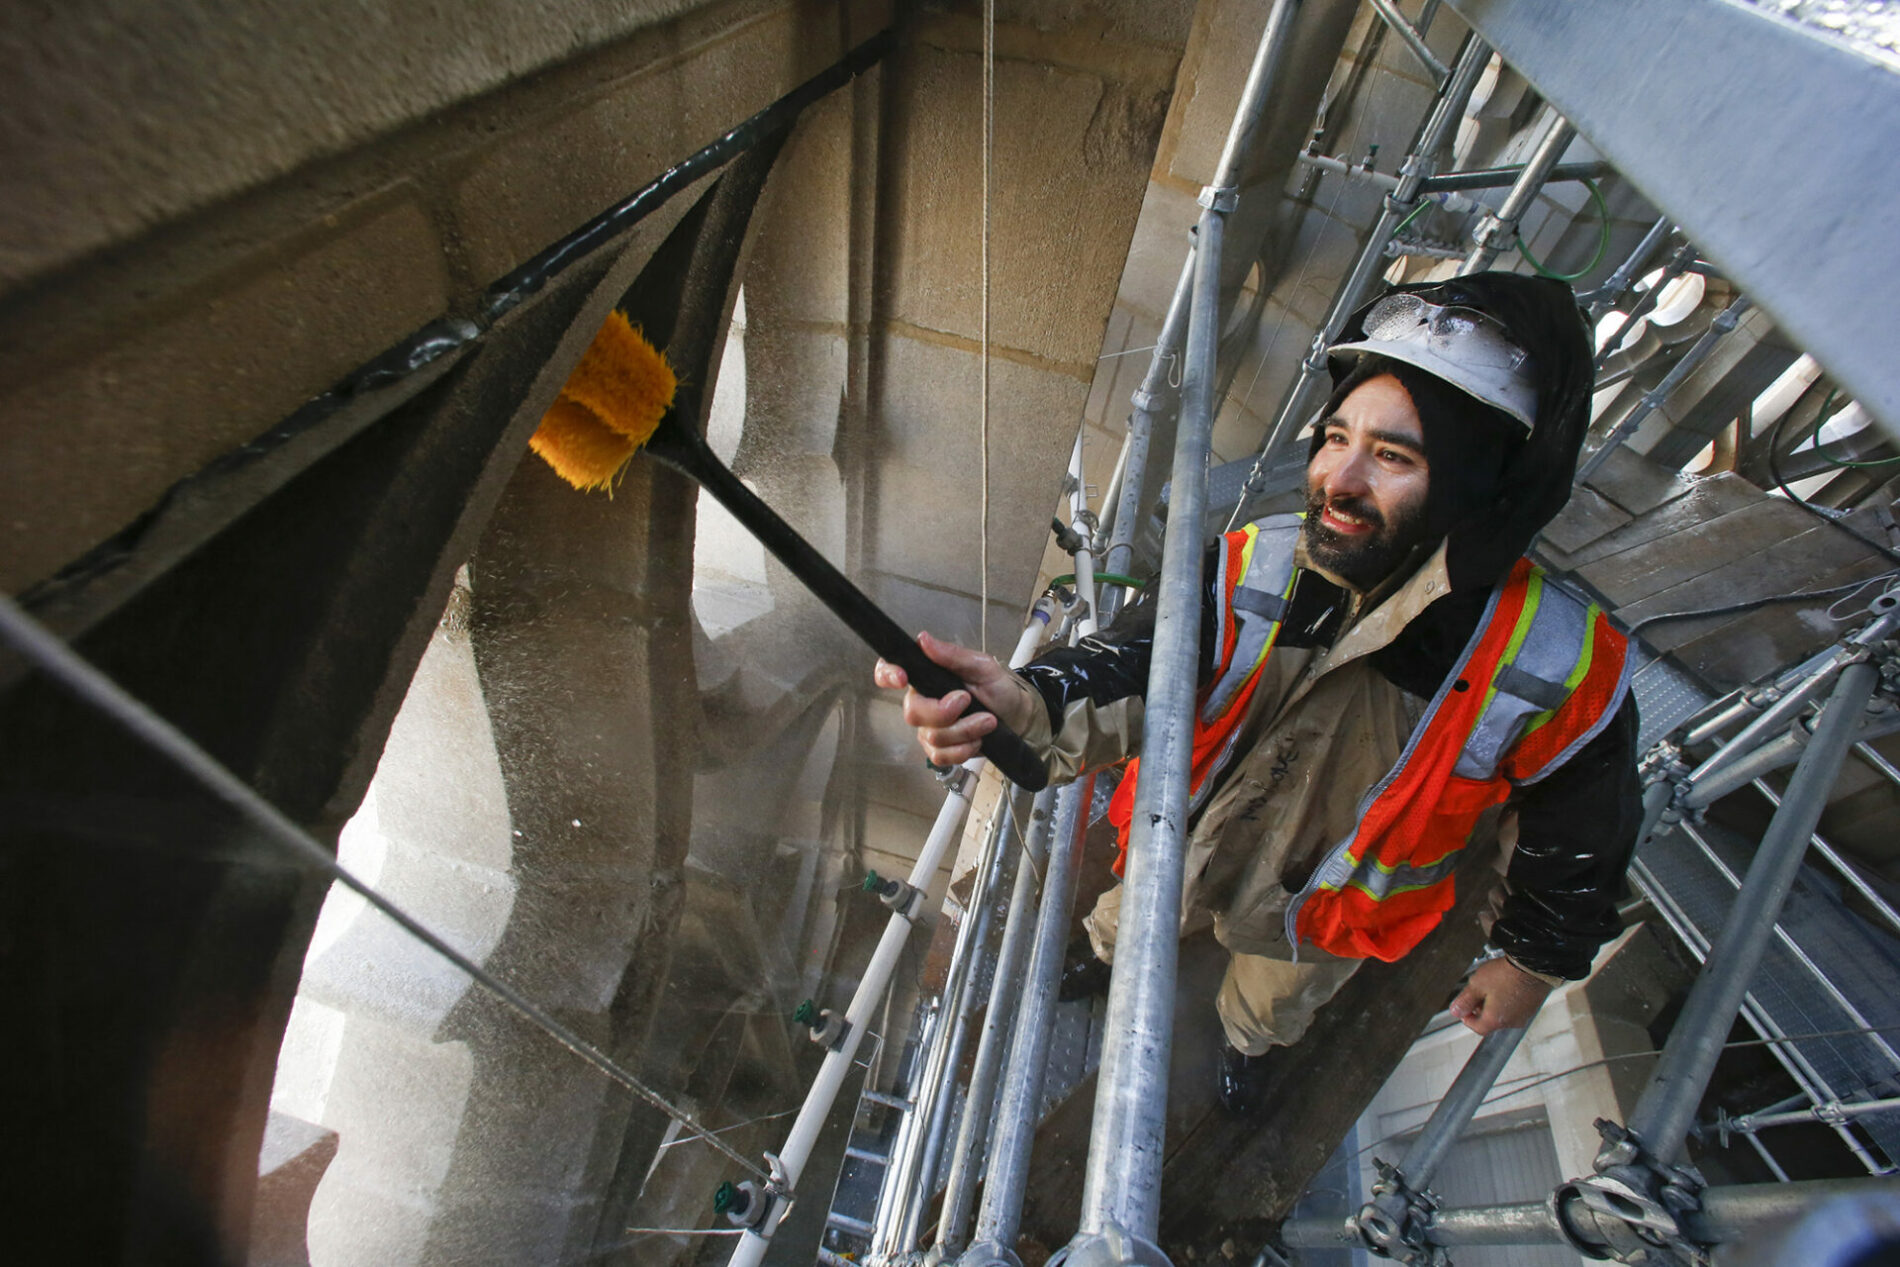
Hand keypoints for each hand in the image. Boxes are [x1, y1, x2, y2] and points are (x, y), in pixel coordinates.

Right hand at [872, 632, 1034, 765]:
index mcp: (926, 676)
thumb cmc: (998, 688)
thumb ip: (952, 655)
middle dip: (944, 711)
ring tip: (988, 721)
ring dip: (966, 730)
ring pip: (932, 736)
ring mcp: (929, 728)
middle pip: (913, 712)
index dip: (887, 675)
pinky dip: (963, 750)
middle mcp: (922, 701)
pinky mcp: (939, 750)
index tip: (902, 679)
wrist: (1017, 717)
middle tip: (969, 701)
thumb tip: (923, 639)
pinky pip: (940, 756)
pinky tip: (978, 739)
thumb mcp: (982, 665)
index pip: (890, 672)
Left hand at [1448, 957, 1553, 1034]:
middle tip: (1476, 994)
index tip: (1463, 1010)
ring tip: (1491, 986)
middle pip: (1491, 1021)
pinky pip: (1516, 1007)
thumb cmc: (1508, 974)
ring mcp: (1524, 1014)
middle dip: (1481, 1009)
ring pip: (1504, 1014)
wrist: (1533, 965)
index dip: (1467, 1019)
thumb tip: (1456, 1011)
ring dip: (1495, 1004)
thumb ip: (1465, 1001)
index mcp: (1496, 1020)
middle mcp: (1512, 1022)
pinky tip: (1505, 985)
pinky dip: (1508, 1000)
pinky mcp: (1533, 1006)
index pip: (1477, 1028)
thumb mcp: (1477, 985)